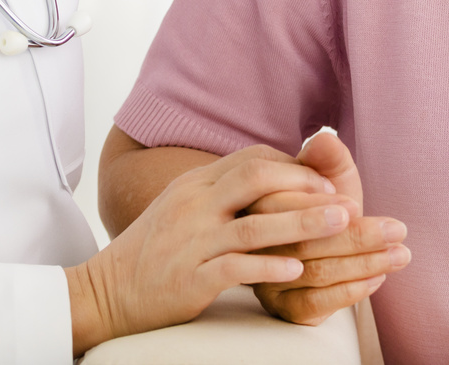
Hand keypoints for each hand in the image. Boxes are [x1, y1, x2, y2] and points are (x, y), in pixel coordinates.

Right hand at [66, 144, 350, 354]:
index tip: (325, 180)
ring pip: (254, 224)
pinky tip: (295, 270)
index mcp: (195, 184)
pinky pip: (234, 268)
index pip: (251, 159)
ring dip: (302, 223)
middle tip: (342, 199)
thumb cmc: (153, 250)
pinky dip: (268, 267)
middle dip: (304, 186)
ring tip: (340, 226)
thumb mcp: (183, 207)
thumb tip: (265, 176)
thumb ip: (219, 191)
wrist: (106, 290)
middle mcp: (194, 205)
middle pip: (255, 179)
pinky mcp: (189, 278)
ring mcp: (191, 241)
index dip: (292, 166)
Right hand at [248, 131, 409, 325]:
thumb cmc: (320, 208)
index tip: (356, 206)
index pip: (284, 202)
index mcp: (257, 201)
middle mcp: (252, 240)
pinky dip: (347, 292)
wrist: (312, 250)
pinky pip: (310, 304)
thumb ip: (326, 159)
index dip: (321, 204)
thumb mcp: (326, 178)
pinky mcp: (276, 307)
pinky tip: (376, 279)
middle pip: (303, 239)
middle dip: (356, 235)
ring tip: (400, 254)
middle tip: (396, 230)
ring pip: (312, 271)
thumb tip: (325, 141)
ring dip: (362, 263)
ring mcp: (263, 277)